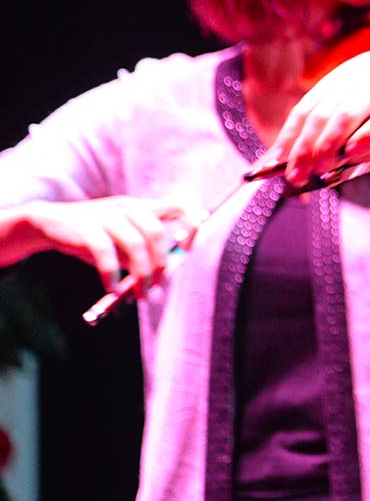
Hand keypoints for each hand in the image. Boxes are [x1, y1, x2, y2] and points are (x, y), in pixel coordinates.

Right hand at [13, 197, 199, 291]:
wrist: (49, 223)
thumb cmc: (94, 235)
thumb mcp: (121, 241)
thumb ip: (142, 253)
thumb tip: (163, 277)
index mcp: (141, 207)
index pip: (177, 206)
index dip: (190, 224)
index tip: (187, 249)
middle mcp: (128, 208)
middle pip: (156, 233)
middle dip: (161, 264)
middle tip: (156, 288)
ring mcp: (107, 216)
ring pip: (135, 244)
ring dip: (141, 273)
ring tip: (138, 294)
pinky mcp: (86, 229)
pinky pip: (105, 253)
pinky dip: (111, 274)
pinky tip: (110, 288)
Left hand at [271, 39, 369, 185]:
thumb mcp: (359, 100)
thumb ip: (335, 126)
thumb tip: (304, 164)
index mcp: (339, 78)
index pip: (306, 108)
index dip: (289, 136)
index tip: (274, 164)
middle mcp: (357, 77)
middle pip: (323, 113)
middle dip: (305, 147)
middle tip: (295, 175)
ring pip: (348, 113)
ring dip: (330, 143)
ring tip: (318, 167)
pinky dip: (368, 135)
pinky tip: (354, 153)